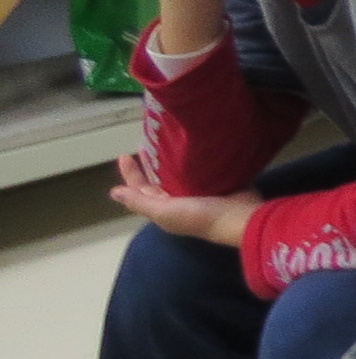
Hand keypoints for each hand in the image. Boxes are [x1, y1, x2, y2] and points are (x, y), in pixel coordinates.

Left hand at [110, 151, 258, 247]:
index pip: (141, 190)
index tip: (124, 155)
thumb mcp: (164, 211)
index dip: (131, 174)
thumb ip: (139, 202)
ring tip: (166, 140)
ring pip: (178, 175)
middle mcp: (178, 201)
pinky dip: (193, 160)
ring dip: (171, 160)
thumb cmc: (199, 216)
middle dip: (149, 165)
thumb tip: (113, 193)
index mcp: (163, 209)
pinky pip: (199, 170)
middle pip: (158, 181)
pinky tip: (192, 146)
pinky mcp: (216, 183)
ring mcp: (198, 192)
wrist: (239, 218)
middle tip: (146, 143)